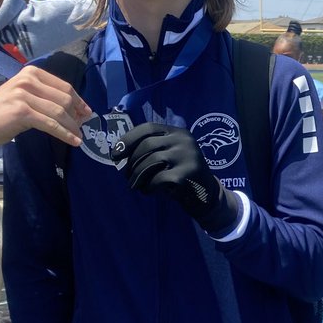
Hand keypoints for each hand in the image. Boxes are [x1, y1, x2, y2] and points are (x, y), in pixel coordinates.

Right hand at [0, 65, 91, 151]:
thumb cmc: (3, 113)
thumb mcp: (24, 95)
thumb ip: (46, 96)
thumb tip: (77, 108)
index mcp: (31, 72)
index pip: (64, 86)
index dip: (78, 100)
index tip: (86, 112)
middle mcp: (27, 80)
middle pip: (64, 98)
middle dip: (76, 114)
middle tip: (82, 127)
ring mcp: (24, 95)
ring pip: (59, 112)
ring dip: (72, 126)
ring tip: (79, 136)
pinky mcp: (22, 112)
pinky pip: (51, 124)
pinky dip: (65, 133)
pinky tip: (73, 141)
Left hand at [112, 123, 239, 232]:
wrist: (207, 195)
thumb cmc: (182, 173)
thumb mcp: (170, 155)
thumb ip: (152, 149)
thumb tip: (119, 151)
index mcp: (179, 132)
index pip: (148, 128)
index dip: (128, 139)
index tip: (115, 154)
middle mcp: (184, 140)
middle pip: (147, 145)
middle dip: (131, 162)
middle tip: (126, 175)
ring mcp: (187, 156)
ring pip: (150, 162)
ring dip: (136, 176)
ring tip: (134, 185)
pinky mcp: (186, 174)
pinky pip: (157, 179)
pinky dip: (148, 187)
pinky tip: (148, 191)